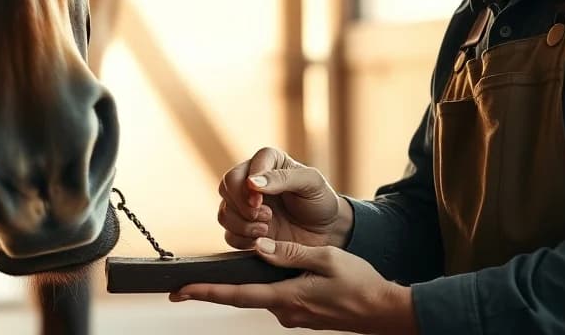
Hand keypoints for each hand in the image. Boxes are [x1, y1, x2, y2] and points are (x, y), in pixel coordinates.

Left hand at [170, 238, 416, 334]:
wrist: (384, 312)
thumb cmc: (359, 283)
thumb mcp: (326, 258)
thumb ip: (291, 253)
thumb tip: (260, 248)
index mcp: (287, 297)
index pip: (237, 296)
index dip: (206, 293)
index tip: (180, 291)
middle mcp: (285, 311)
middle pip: (244, 296)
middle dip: (218, 288)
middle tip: (186, 283)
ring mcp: (293, 316)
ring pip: (262, 294)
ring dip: (252, 282)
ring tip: (245, 264)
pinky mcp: (301, 314)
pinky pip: (277, 297)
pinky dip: (270, 284)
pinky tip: (279, 270)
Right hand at [217, 147, 350, 249]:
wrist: (327, 232)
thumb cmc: (320, 201)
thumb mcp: (311, 183)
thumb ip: (283, 178)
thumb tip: (251, 182)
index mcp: (267, 162)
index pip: (240, 170)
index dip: (245, 187)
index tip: (260, 200)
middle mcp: (251, 182)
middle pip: (226, 188)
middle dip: (242, 206)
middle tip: (266, 216)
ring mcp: (245, 207)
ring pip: (224, 213)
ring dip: (242, 224)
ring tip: (266, 229)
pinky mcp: (245, 230)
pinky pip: (229, 235)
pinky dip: (243, 239)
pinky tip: (263, 239)